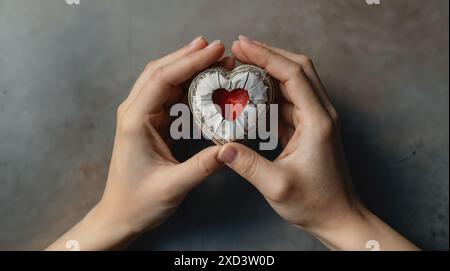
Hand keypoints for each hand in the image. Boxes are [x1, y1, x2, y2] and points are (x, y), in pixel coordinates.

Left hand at [47, 37, 232, 249]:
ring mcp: (140, 115)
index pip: (163, 79)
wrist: (120, 215)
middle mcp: (134, 112)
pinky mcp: (149, 122)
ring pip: (164, 79)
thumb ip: (203, 166)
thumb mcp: (173, 186)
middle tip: (219, 48)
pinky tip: (203, 82)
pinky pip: (168, 95)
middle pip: (162, 71)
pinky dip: (186, 84)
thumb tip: (231, 148)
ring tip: (215, 60)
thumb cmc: (139, 201)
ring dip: (188, 67)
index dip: (191, 61)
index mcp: (135, 121)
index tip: (215, 50)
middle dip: (190, 56)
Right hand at [220, 36, 418, 250]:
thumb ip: (248, 165)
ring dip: (269, 71)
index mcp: (318, 121)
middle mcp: (320, 114)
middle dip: (268, 54)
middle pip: (297, 68)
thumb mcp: (278, 186)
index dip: (266, 55)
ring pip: (294, 82)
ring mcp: (316, 120)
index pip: (293, 74)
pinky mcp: (309, 129)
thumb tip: (221, 147)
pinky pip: (289, 101)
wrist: (339, 218)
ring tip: (241, 67)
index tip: (241, 46)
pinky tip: (251, 95)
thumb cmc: (316, 203)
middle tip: (239, 49)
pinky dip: (270, 92)